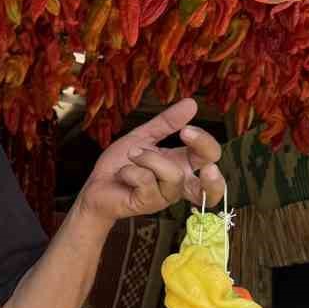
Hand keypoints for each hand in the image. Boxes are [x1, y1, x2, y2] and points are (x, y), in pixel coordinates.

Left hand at [77, 99, 226, 222]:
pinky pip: (147, 181)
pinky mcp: (148, 204)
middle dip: (206, 154)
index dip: (205, 143)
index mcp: (181, 165)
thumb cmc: (120, 165)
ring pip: (173, 175)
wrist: (96, 186)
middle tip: (187, 135)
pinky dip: (131, 171)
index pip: (209, 157)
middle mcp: (178, 184)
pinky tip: (123, 174)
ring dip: (148, 159)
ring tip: (132, 157)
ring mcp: (165, 197)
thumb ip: (167, 123)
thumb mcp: (143, 137)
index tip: (186, 130)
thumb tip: (192, 103)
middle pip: (212, 183)